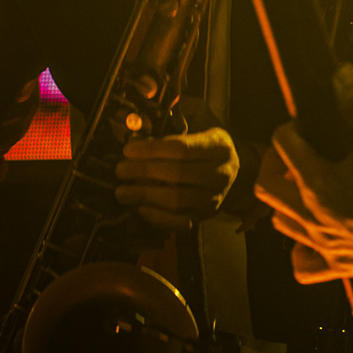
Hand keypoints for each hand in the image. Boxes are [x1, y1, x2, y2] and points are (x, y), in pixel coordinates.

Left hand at [116, 125, 238, 228]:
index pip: (182, 148)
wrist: (232, 174)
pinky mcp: (206, 215)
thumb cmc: (206, 149)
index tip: (128, 150)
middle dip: (143, 171)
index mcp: (219, 147)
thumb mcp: (199, 132)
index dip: (151, 149)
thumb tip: (135, 137)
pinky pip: (180, 221)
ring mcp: (215, 197)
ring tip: (122, 191)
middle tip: (120, 170)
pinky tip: (141, 208)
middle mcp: (221, 173)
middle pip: (177, 174)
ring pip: (177, 199)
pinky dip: (158, 216)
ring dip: (145, 195)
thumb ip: (173, 131)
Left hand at [255, 66, 352, 283]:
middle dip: (276, 165)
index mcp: (317, 182)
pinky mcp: (336, 266)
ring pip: (280, 223)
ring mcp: (321, 244)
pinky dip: (300, 250)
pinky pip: (301, 265)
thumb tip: (339, 73)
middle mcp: (310, 215)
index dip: (291, 127)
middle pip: (266, 187)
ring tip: (306, 190)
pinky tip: (315, 236)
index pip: (282, 144)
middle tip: (296, 155)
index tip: (305, 124)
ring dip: (286, 203)